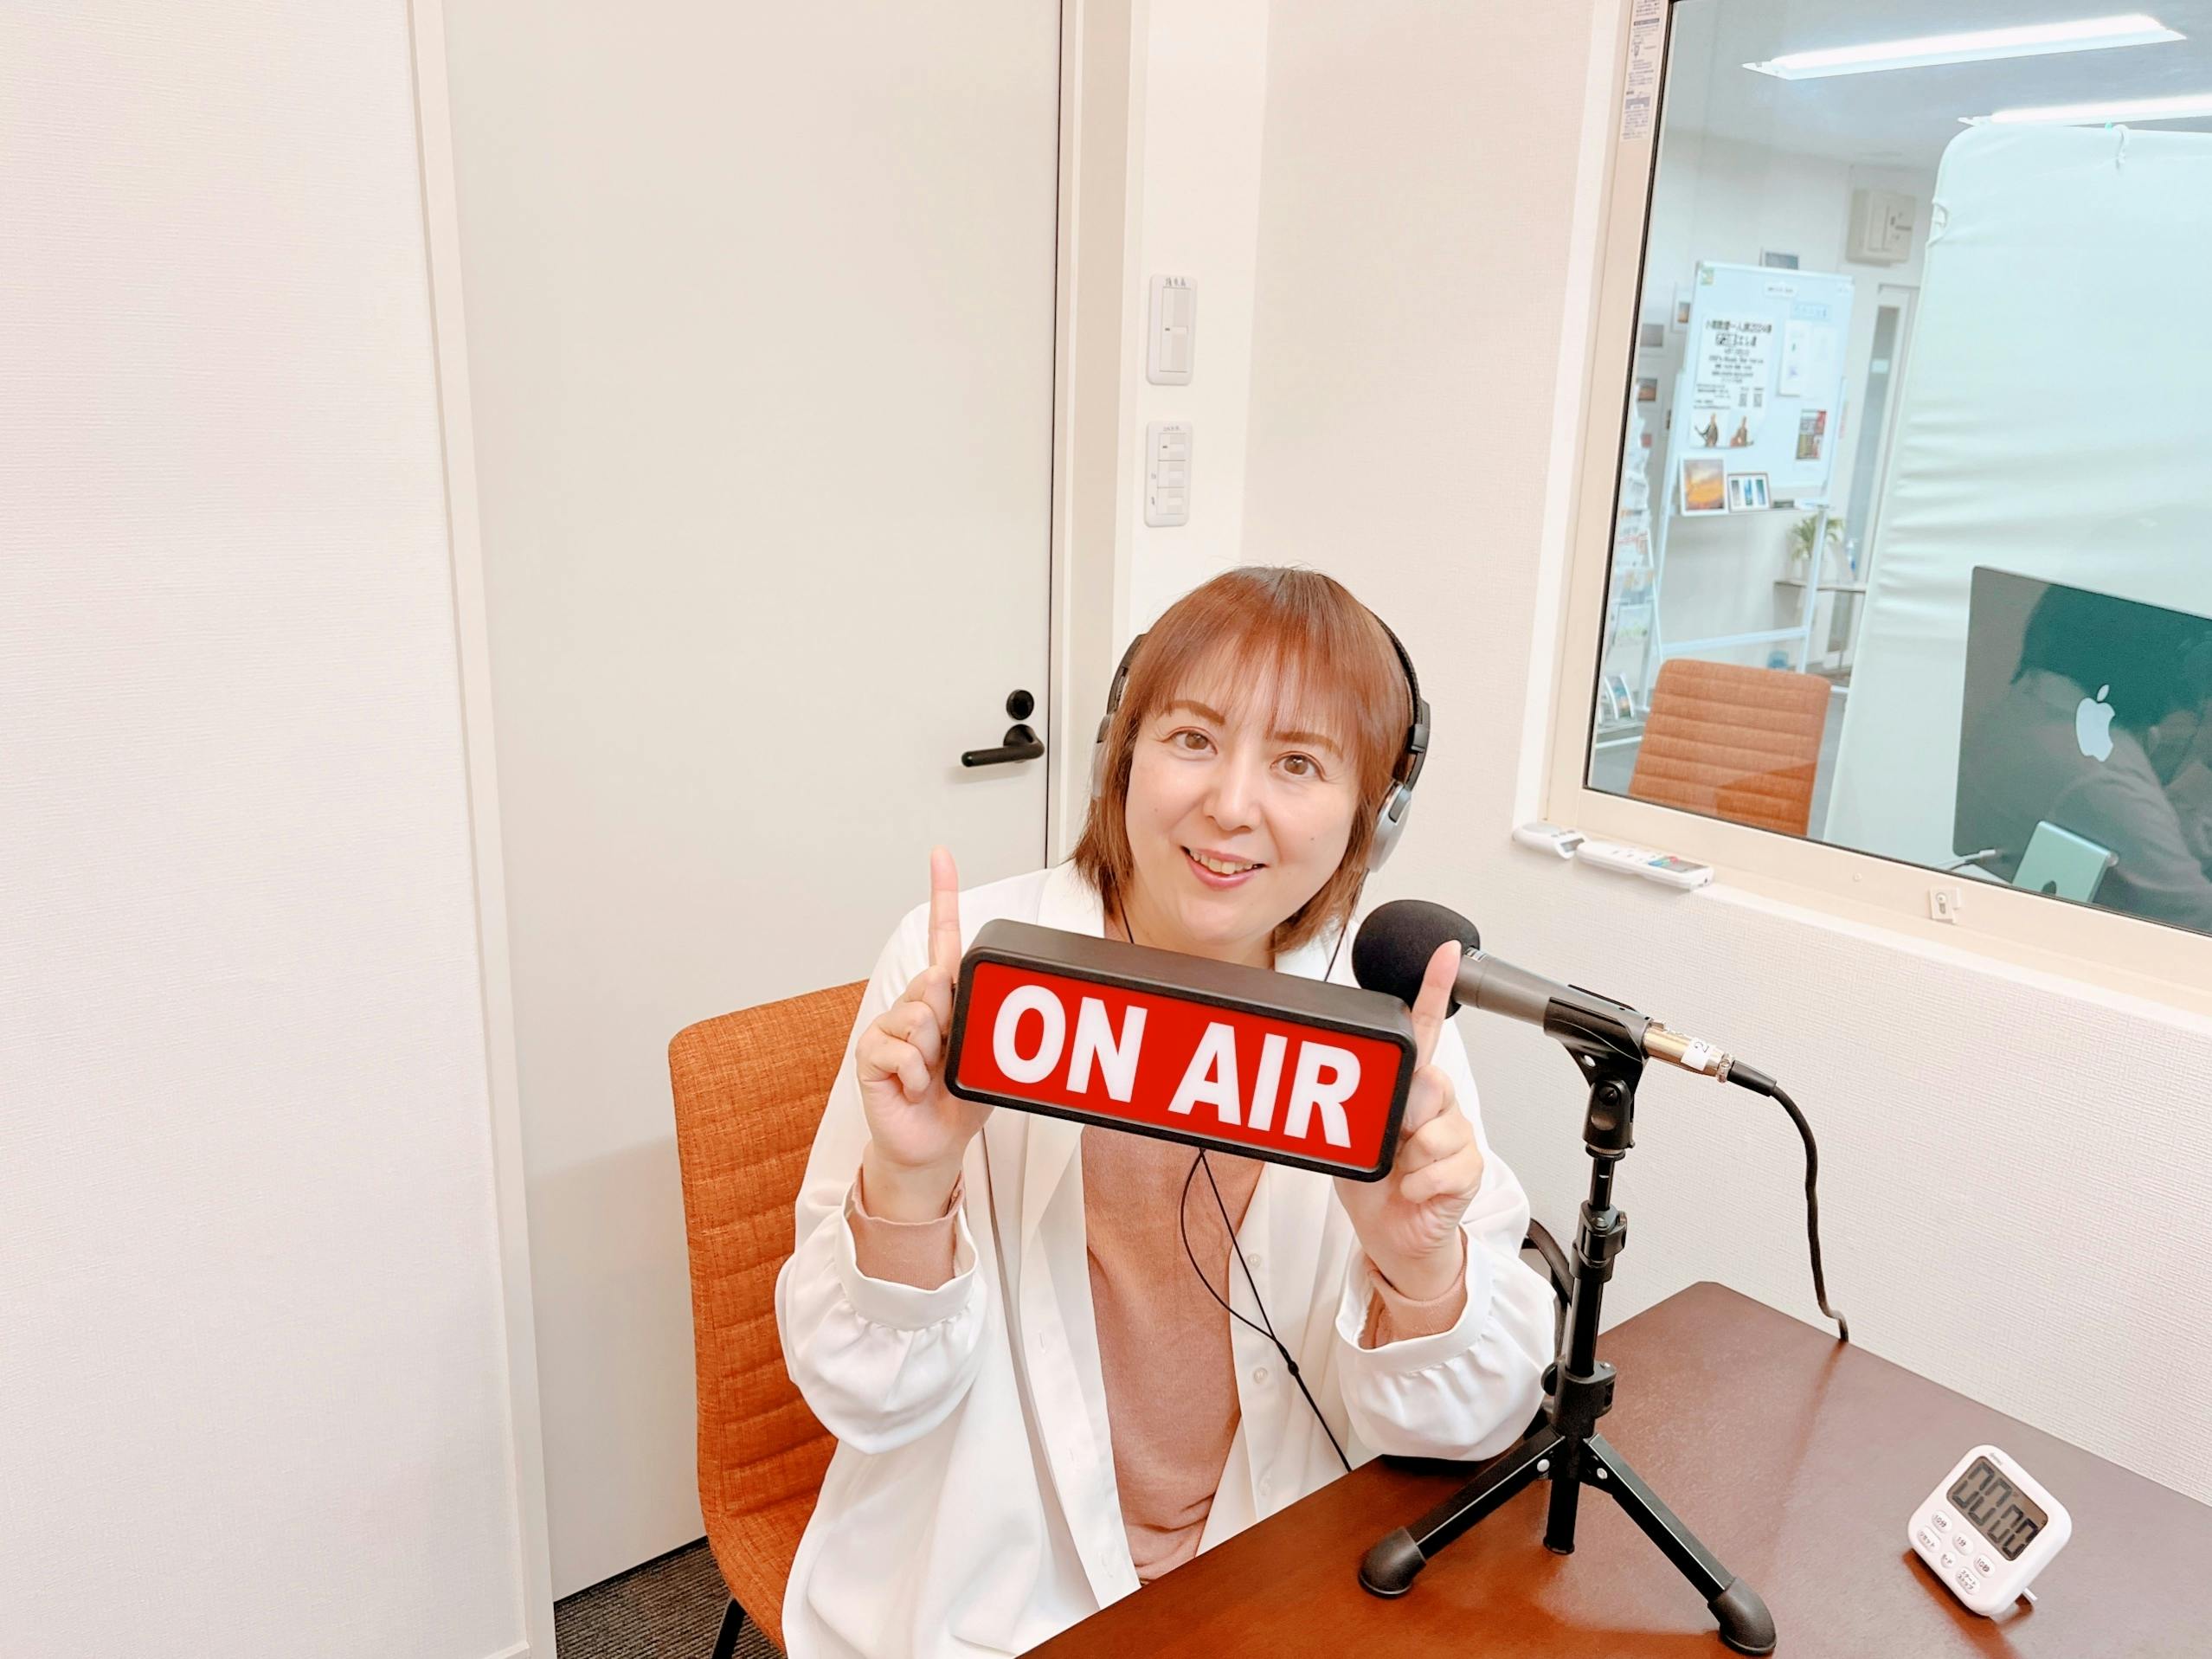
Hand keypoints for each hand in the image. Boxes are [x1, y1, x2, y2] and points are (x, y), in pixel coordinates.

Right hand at [855, 847, 991, 1219]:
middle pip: (936, 982)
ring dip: (934, 1055)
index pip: (942, 938)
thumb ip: (979, 1021)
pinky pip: (901, 1051)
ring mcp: (889, 1028)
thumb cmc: (959, 1099)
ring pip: (920, 1017)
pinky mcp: (869, 1054)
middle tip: (949, 1058)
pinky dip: (915, 1076)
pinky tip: (914, 1089)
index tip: (942, 856)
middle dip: (950, 1022)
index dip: (942, 895)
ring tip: (931, 1077)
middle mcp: (914, 1004)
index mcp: (944, 997)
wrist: (932, 1145)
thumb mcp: (984, 1058)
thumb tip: (951, 984)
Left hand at [1332, 940, 1485, 1299]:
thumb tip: (1385, 1091)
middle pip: (1431, 1081)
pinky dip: (1419, 1183)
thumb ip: (1364, 1108)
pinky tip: (1413, 1190)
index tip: (1445, 952)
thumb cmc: (1374, 1183)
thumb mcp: (1354, 1138)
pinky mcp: (1469, 1169)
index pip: (1426, 1028)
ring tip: (1401, 1170)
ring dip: (1409, 1156)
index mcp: (1412, 1087)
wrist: (1394, 1237)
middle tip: (1391, 1142)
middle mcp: (1439, 1104)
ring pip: (1436, 1126)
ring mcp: (1456, 1135)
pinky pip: (1442, 1165)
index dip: (1436, 989)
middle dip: (1405, 1114)